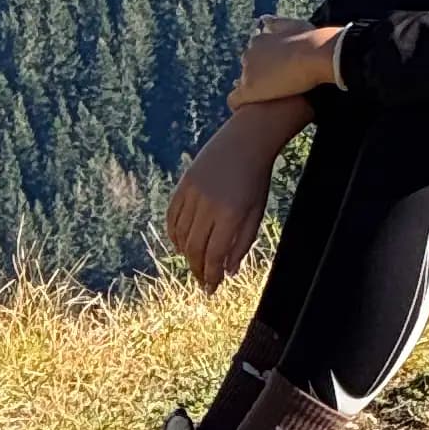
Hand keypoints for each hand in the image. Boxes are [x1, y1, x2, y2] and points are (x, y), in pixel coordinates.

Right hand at [166, 111, 292, 290]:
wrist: (247, 140)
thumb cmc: (256, 179)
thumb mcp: (256, 213)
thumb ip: (242, 244)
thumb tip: (228, 271)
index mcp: (231, 214)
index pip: (214, 255)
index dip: (211, 276)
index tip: (211, 289)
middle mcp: (209, 205)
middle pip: (195, 248)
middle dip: (197, 269)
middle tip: (202, 281)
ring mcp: (194, 192)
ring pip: (181, 234)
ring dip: (185, 253)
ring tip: (194, 263)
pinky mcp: (184, 183)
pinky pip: (172, 215)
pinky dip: (174, 233)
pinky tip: (180, 243)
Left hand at [233, 20, 344, 105]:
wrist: (313, 54)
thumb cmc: (309, 39)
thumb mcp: (293, 25)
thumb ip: (278, 23)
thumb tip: (264, 19)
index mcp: (259, 41)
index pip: (254, 54)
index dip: (264, 65)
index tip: (274, 73)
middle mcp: (249, 54)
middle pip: (247, 68)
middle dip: (256, 77)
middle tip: (273, 88)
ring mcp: (247, 72)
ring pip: (241, 84)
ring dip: (251, 90)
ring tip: (263, 102)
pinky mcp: (249, 90)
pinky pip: (234, 101)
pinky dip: (238, 106)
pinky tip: (245, 112)